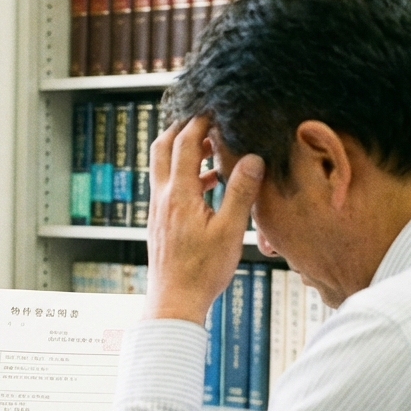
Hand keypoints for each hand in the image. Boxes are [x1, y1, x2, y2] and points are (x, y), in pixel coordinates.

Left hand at [144, 115, 263, 324]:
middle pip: (162, 147)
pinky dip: (185, 175)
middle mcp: (163, 197)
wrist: (174, 302)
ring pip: (163, 166)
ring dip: (182, 150)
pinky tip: (208, 185)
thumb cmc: (202, 272)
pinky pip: (169, 186)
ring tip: (209, 146)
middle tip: (203, 118)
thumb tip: (253, 158)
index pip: (184, 143)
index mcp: (179, 195)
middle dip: (181, 127)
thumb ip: (240, 192)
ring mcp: (158, 210)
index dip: (198, 121)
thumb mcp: (229, 231)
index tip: (214, 108)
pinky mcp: (161, 222)